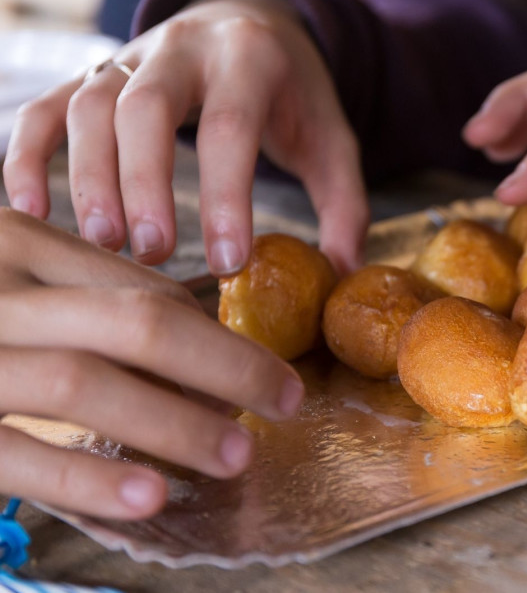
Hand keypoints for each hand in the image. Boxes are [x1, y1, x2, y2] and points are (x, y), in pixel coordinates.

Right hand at [0, 208, 303, 518]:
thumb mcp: (4, 275)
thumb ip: (75, 285)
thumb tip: (186, 316)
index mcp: (7, 242)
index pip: (133, 285)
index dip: (212, 331)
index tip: (262, 369)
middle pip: (133, 323)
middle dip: (226, 363)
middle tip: (287, 400)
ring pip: (83, 382)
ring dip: (174, 422)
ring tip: (236, 455)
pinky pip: (15, 452)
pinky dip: (86, 474)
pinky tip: (149, 494)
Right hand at [2, 0, 367, 275]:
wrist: (252, 25)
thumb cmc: (292, 96)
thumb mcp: (333, 142)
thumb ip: (344, 206)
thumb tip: (341, 273)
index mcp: (250, 60)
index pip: (231, 126)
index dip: (226, 196)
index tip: (229, 261)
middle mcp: (183, 49)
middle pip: (145, 107)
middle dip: (145, 182)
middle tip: (152, 252)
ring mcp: (130, 58)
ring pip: (90, 106)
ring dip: (89, 177)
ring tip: (107, 244)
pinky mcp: (92, 77)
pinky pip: (47, 109)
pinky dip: (27, 156)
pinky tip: (31, 210)